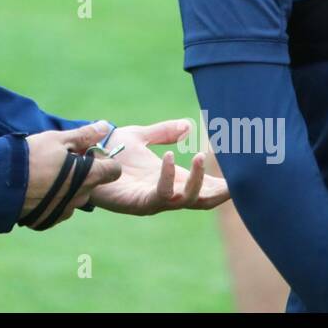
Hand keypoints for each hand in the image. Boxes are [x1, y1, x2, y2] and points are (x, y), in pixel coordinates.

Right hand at [19, 121, 121, 229]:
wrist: (2, 183)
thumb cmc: (32, 157)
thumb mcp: (58, 139)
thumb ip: (85, 134)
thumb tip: (105, 126)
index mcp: (89, 176)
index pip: (113, 170)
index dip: (103, 159)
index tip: (86, 152)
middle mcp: (82, 196)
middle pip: (93, 182)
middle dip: (83, 171)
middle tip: (61, 159)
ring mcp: (67, 210)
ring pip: (76, 194)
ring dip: (69, 185)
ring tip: (46, 173)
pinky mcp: (52, 219)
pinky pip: (61, 206)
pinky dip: (54, 197)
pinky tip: (39, 187)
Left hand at [89, 120, 229, 215]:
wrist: (84, 156)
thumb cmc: (111, 151)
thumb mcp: (141, 137)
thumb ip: (163, 132)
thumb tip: (187, 125)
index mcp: (172, 179)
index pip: (205, 187)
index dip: (223, 183)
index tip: (243, 174)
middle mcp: (167, 193)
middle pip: (203, 200)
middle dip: (220, 191)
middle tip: (236, 178)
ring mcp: (154, 200)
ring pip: (186, 200)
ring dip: (197, 181)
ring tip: (199, 156)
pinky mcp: (137, 202)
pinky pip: (160, 194)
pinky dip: (167, 177)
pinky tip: (168, 156)